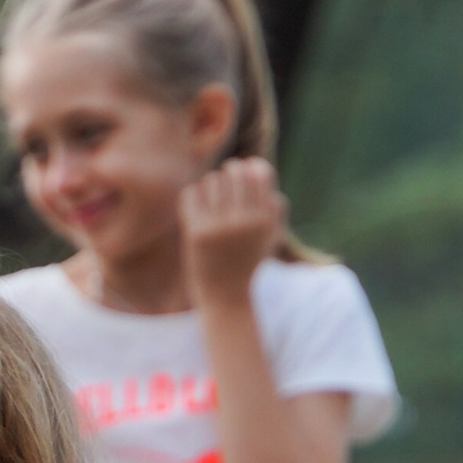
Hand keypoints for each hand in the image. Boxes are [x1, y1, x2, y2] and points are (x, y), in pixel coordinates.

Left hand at [183, 157, 289, 308]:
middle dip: (228, 173)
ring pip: (211, 181)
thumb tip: (255, 165)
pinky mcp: (197, 234)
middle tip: (223, 183)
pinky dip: (192, 196)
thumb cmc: (247, 260)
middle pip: (234, 172)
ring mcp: (220, 228)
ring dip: (209, 186)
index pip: (259, 172)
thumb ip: (271, 202)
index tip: (243, 174)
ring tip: (210, 200)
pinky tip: (195, 208)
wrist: (226, 296)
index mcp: (266, 219)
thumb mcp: (270, 234)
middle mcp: (245, 222)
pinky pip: (191, 195)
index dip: (249, 167)